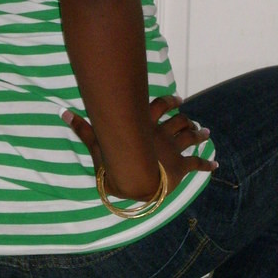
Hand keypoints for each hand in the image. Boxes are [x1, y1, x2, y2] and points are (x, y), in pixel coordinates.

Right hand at [62, 94, 217, 198]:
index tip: (179, 100)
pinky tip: (214, 164)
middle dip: (187, 119)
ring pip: (190, 137)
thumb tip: (63, 112)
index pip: (160, 107)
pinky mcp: (180, 167)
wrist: (134, 178)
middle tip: (193, 119)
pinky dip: (206, 164)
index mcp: (146, 125)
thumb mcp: (97, 143)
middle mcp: (162, 133)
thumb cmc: (116, 159)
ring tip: (206, 133)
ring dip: (199, 134)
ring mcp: (173, 149)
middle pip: (179, 121)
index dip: (170, 102)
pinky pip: (196, 164)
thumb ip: (83, 128)